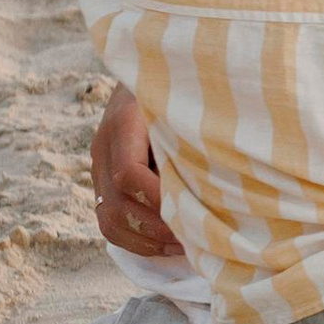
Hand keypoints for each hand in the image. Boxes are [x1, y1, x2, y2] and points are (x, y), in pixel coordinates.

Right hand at [92, 83, 184, 262]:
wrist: (151, 77)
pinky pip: (109, 223)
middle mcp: (104, 148)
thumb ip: (192, 130)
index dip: (159, 198)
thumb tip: (224, 168)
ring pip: (109, 220)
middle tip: (195, 236)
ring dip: (148, 240)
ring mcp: (99, 168)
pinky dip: (138, 242)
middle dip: (157, 227)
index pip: (128, 173)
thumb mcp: (186, 101)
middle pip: (117, 204)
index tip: (193, 208)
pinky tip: (169, 245)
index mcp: (123, 123)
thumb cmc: (182, 88)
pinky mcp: (103, 184)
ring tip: (184, 246)